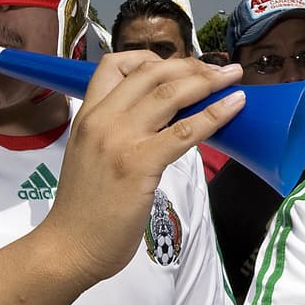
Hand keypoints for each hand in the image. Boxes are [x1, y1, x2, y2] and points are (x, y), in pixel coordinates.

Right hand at [44, 52, 243, 281]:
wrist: (69, 246)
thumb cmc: (84, 211)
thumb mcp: (88, 156)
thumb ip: (114, 133)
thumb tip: (155, 124)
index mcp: (88, 115)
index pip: (114, 64)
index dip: (152, 58)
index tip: (179, 68)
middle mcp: (102, 120)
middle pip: (151, 72)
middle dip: (191, 65)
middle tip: (218, 70)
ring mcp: (120, 140)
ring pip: (170, 94)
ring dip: (208, 81)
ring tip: (232, 78)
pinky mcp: (139, 164)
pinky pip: (185, 131)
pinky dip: (214, 114)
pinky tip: (235, 105)